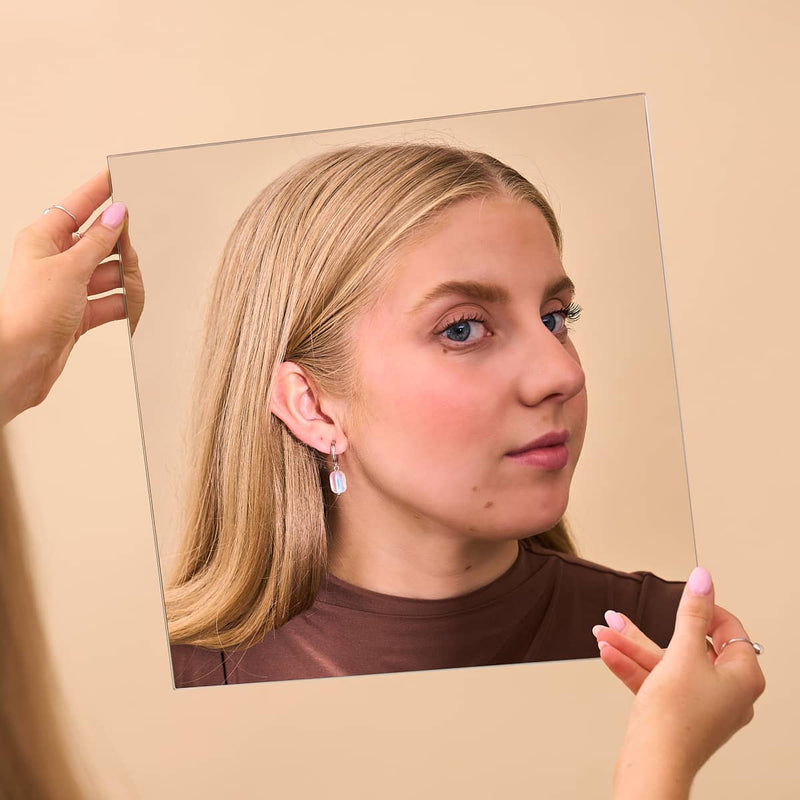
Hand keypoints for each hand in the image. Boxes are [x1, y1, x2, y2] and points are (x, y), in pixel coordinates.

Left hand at [0, 170, 142, 425]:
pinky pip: (110, 301)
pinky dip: (122, 305)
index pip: (76, 207)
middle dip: (121, 250)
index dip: (98, 192)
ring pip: (110, 274)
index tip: (117, 177)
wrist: (22, 361)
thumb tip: (118, 215)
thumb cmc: (30, 313)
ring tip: (132, 289)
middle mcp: (55, 261)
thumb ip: (99, 242)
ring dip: (125, 282)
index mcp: (43, 239)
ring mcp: (68, 288)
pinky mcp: (79, 313)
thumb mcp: (70, 268)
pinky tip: (130, 307)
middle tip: (131, 254)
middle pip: (100, 243)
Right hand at [602, 568, 765, 798]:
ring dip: (631, 646)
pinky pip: (655, 681)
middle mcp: (727, 692)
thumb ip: (691, 613)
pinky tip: (608, 652)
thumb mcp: (682, 654)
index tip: (681, 597)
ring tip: (604, 631)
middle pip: (688, 647)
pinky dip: (632, 666)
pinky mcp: (676, 715)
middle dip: (647, 631)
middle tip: (623, 617)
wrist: (652, 765)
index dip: (702, 609)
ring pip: (665, 664)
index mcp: (743, 677)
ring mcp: (700, 705)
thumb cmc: (676, 719)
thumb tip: (704, 579)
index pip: (728, 630)